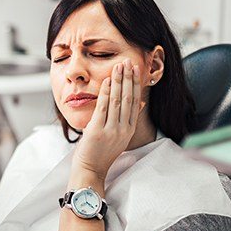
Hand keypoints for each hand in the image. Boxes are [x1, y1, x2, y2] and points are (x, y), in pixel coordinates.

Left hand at [71, 58, 143, 182]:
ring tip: (119, 67)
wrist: (91, 169)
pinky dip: (106, 93)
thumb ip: (129, 119)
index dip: (136, 84)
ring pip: (117, 101)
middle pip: (128, 99)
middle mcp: (123, 129)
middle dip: (128, 79)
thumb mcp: (120, 136)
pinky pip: (103, 108)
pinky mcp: (98, 131)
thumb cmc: (102, 152)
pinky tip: (107, 81)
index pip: (135, 102)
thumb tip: (140, 102)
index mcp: (129, 130)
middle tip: (128, 62)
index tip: (136, 70)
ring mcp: (111, 130)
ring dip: (118, 82)